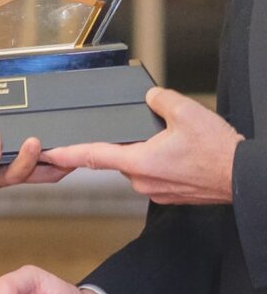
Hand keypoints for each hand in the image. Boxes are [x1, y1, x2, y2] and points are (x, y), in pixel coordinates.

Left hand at [43, 87, 241, 205]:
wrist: (245, 179)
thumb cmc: (218, 152)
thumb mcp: (185, 112)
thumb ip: (159, 100)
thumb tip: (150, 98)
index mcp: (138, 162)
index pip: (93, 156)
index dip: (68, 153)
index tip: (49, 154)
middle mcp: (142, 181)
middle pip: (120, 156)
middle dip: (129, 142)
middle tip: (154, 132)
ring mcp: (156, 191)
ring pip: (139, 164)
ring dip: (148, 152)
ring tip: (175, 142)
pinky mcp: (171, 195)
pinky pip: (156, 174)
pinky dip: (163, 163)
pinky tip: (181, 153)